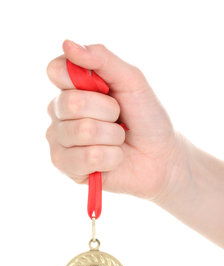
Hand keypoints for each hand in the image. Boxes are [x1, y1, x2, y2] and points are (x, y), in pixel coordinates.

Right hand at [46, 40, 184, 200]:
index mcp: (71, 88)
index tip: (105, 89)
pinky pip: (87, 157)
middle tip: (119, 119)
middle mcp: (59, 113)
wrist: (159, 156)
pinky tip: (113, 158)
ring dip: (113, 136)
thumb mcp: (132, 81)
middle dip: (109, 111)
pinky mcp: (66, 166)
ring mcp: (59, 141)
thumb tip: (67, 44)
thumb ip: (103, 59)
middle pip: (71, 102)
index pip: (56, 70)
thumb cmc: (145, 117)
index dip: (81, 79)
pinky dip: (112, 157)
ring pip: (83, 131)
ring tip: (118, 140)